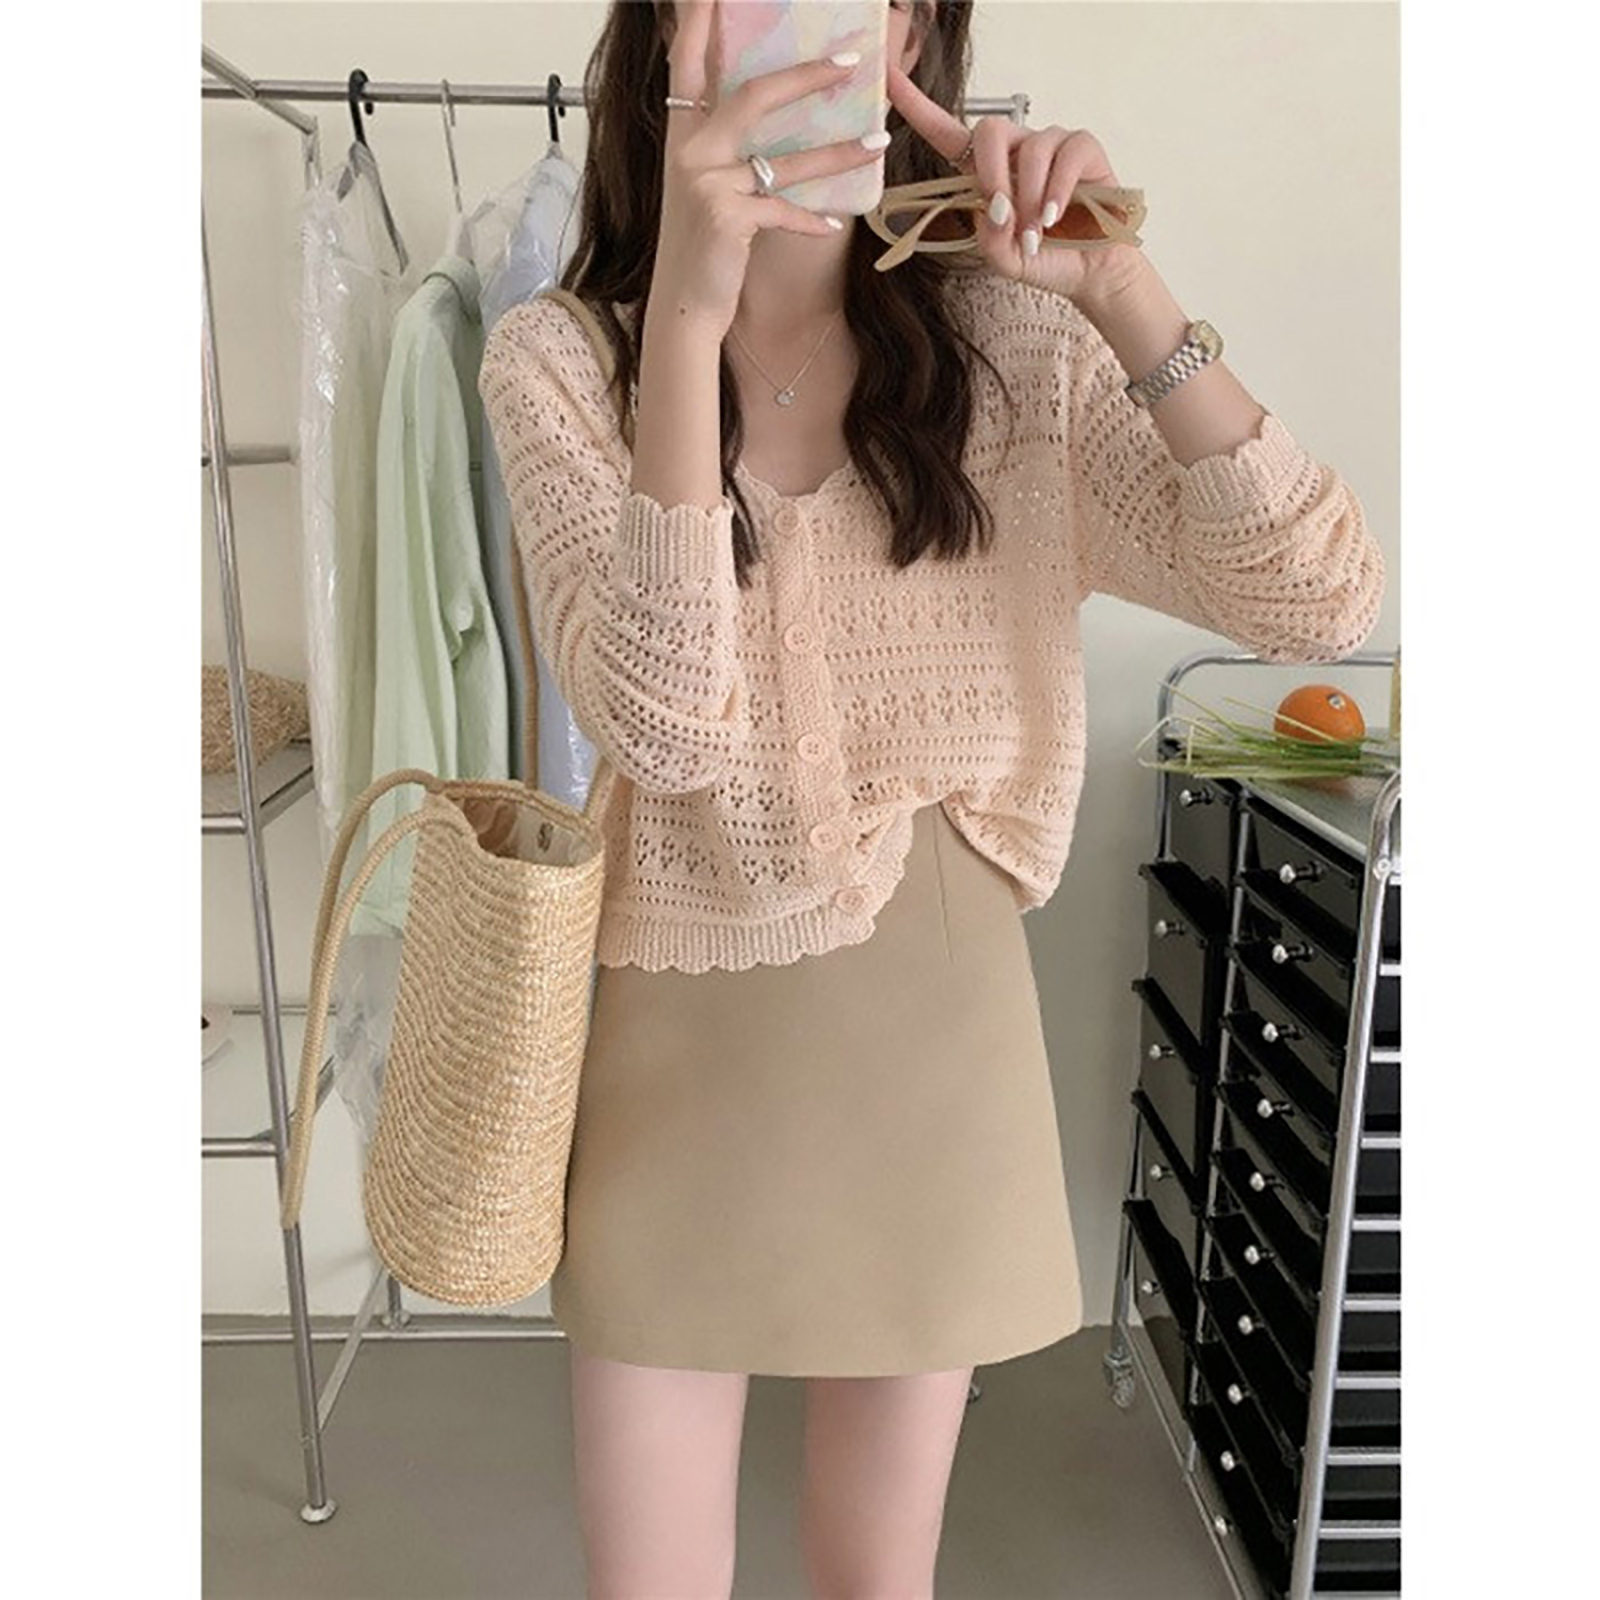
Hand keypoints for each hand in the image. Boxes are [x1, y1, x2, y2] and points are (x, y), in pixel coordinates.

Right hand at [652, 0, 886, 338]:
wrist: (684, 305)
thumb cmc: (703, 244)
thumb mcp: (706, 184)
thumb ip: (725, 143)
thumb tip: (773, 106)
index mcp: (682, 133)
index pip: (688, 60)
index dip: (701, 19)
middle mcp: (689, 149)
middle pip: (754, 94)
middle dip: (806, 75)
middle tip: (851, 61)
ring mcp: (706, 183)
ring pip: (784, 160)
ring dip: (837, 152)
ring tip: (878, 141)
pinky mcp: (726, 218)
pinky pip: (782, 210)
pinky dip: (811, 219)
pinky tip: (835, 223)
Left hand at [885, 62, 1146, 305]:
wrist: (1087, 273)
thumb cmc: (1043, 259)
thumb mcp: (1002, 258)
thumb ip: (988, 237)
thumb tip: (996, 207)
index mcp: (986, 172)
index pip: (947, 132)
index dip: (918, 106)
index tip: (889, 80)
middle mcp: (1016, 150)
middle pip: (991, 129)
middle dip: (991, 172)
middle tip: (1002, 213)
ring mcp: (1051, 145)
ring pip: (1031, 148)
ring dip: (1031, 198)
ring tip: (1036, 234)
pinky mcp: (1084, 149)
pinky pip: (1067, 154)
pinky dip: (1058, 189)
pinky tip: (1054, 217)